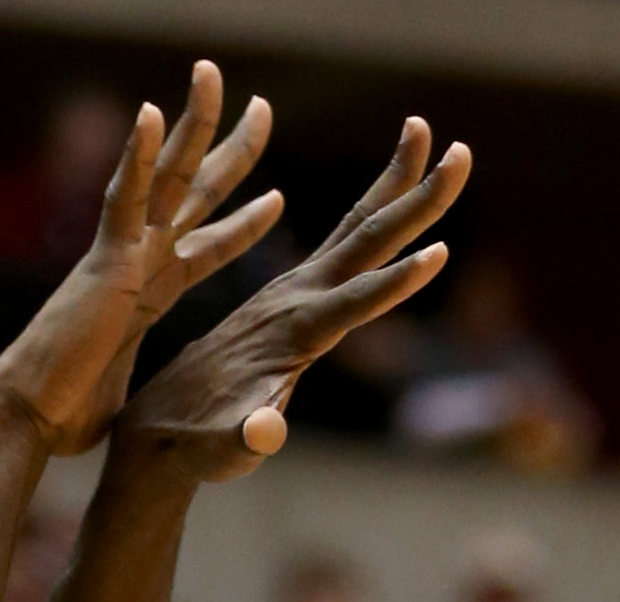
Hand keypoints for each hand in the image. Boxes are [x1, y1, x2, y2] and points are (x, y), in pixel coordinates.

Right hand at [0, 68, 283, 458]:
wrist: (31, 419)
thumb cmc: (66, 419)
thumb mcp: (128, 400)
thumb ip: (147, 393)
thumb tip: (158, 425)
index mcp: (146, 292)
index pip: (205, 247)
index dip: (240, 225)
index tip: (275, 200)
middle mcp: (137, 261)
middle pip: (194, 193)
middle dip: (231, 150)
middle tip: (262, 106)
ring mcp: (121, 254)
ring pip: (165, 175)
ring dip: (191, 124)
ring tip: (213, 74)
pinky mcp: (104, 261)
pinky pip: (122, 197)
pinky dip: (136, 155)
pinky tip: (152, 110)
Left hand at [119, 115, 470, 481]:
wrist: (157, 430)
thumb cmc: (197, 449)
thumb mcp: (224, 451)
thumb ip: (248, 437)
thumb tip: (265, 433)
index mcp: (288, 333)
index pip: (351, 303)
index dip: (395, 285)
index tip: (440, 252)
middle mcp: (293, 301)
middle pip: (364, 240)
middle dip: (415, 199)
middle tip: (462, 153)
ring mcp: (292, 295)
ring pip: (356, 228)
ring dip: (398, 183)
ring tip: (427, 132)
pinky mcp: (292, 298)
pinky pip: (342, 245)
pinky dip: (375, 215)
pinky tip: (395, 195)